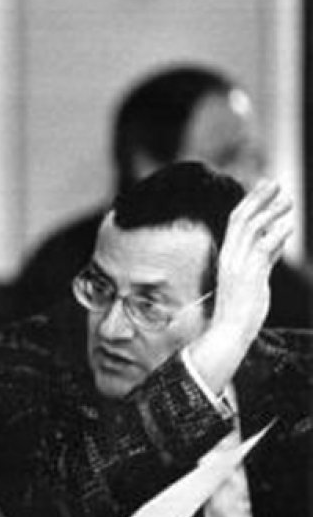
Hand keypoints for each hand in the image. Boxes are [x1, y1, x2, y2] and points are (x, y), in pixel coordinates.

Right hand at [212, 178, 292, 341]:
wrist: (229, 331)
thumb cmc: (242, 307)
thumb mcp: (254, 276)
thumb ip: (266, 255)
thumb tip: (279, 237)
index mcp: (227, 255)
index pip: (236, 221)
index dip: (251, 202)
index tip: (266, 188)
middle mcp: (230, 257)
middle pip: (241, 219)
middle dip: (258, 199)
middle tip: (275, 184)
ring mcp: (238, 266)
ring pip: (252, 230)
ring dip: (271, 213)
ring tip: (288, 201)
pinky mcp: (250, 276)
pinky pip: (263, 249)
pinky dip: (276, 235)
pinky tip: (289, 226)